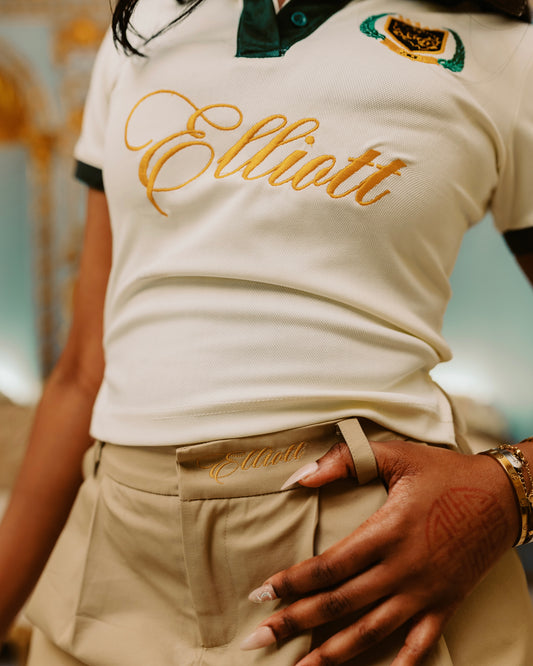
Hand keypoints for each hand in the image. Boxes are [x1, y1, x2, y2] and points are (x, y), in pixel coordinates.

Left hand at [241, 439, 519, 664]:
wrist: (501, 496)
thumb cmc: (444, 472)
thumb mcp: (395, 455)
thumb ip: (344, 461)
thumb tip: (299, 476)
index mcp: (387, 531)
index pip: (329, 566)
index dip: (292, 581)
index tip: (261, 591)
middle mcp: (403, 569)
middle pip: (340, 604)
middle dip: (296, 622)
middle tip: (260, 637)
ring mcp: (425, 592)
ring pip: (371, 631)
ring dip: (333, 653)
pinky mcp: (445, 603)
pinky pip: (420, 643)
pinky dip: (401, 664)